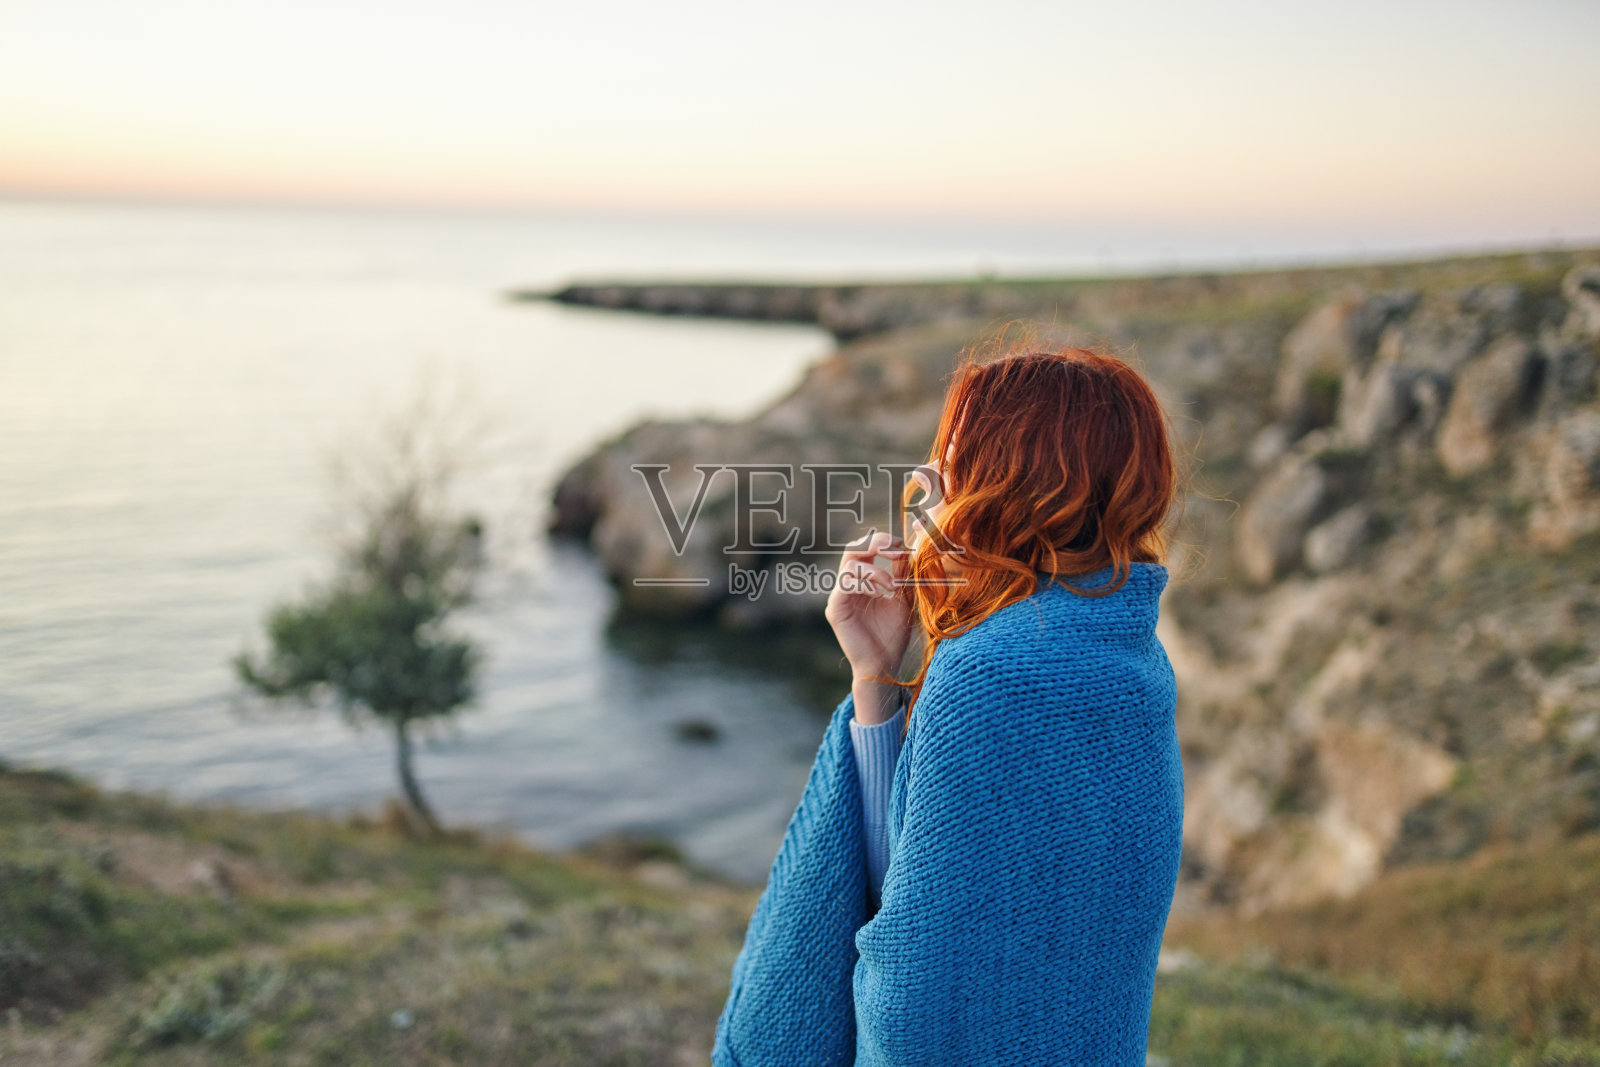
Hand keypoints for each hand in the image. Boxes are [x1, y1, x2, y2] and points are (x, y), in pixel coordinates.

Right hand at [825, 529, 912, 709]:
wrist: (885, 664)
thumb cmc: (894, 633)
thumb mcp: (904, 598)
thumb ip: (903, 574)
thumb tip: (907, 547)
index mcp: (864, 579)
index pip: (867, 548)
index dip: (884, 541)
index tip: (903, 545)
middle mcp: (849, 584)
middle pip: (852, 548)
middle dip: (874, 543)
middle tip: (893, 549)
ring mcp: (840, 596)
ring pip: (850, 565)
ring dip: (875, 571)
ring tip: (892, 586)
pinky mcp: (836, 609)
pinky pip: (845, 585)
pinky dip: (865, 585)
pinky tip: (881, 596)